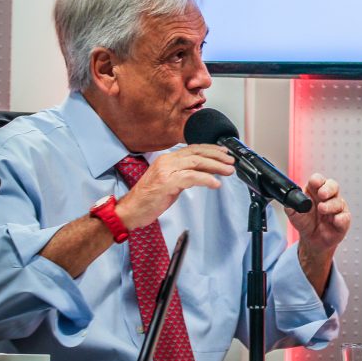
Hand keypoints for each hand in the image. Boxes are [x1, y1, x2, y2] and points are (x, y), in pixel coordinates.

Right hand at [116, 144, 234, 229]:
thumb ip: (184, 174)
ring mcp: (166, 171)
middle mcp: (167, 161)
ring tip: (228, 170)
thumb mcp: (169, 181)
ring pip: (197, 162)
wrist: (130, 211)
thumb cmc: (148, 199)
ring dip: (216, 166)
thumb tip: (205, 172)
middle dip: (217, 156)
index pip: (193, 149)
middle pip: (198, 152)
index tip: (224, 153)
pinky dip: (206, 179)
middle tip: (231, 161)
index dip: (211, 149)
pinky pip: (192, 178)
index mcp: (167, 159)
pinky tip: (216, 184)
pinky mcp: (167, 183)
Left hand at [287, 173, 350, 253]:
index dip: (317, 180)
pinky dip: (340, 218)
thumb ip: (291, 210)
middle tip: (321, 194)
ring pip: (338, 202)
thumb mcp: (295, 217)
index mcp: (315, 191)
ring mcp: (337, 208)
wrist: (312, 240)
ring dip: (330, 205)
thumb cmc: (306, 223)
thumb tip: (289, 205)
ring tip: (322, 209)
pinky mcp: (343, 220)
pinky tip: (335, 220)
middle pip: (333, 186)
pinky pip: (345, 217)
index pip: (318, 180)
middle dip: (328, 188)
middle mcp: (328, 197)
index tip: (314, 183)